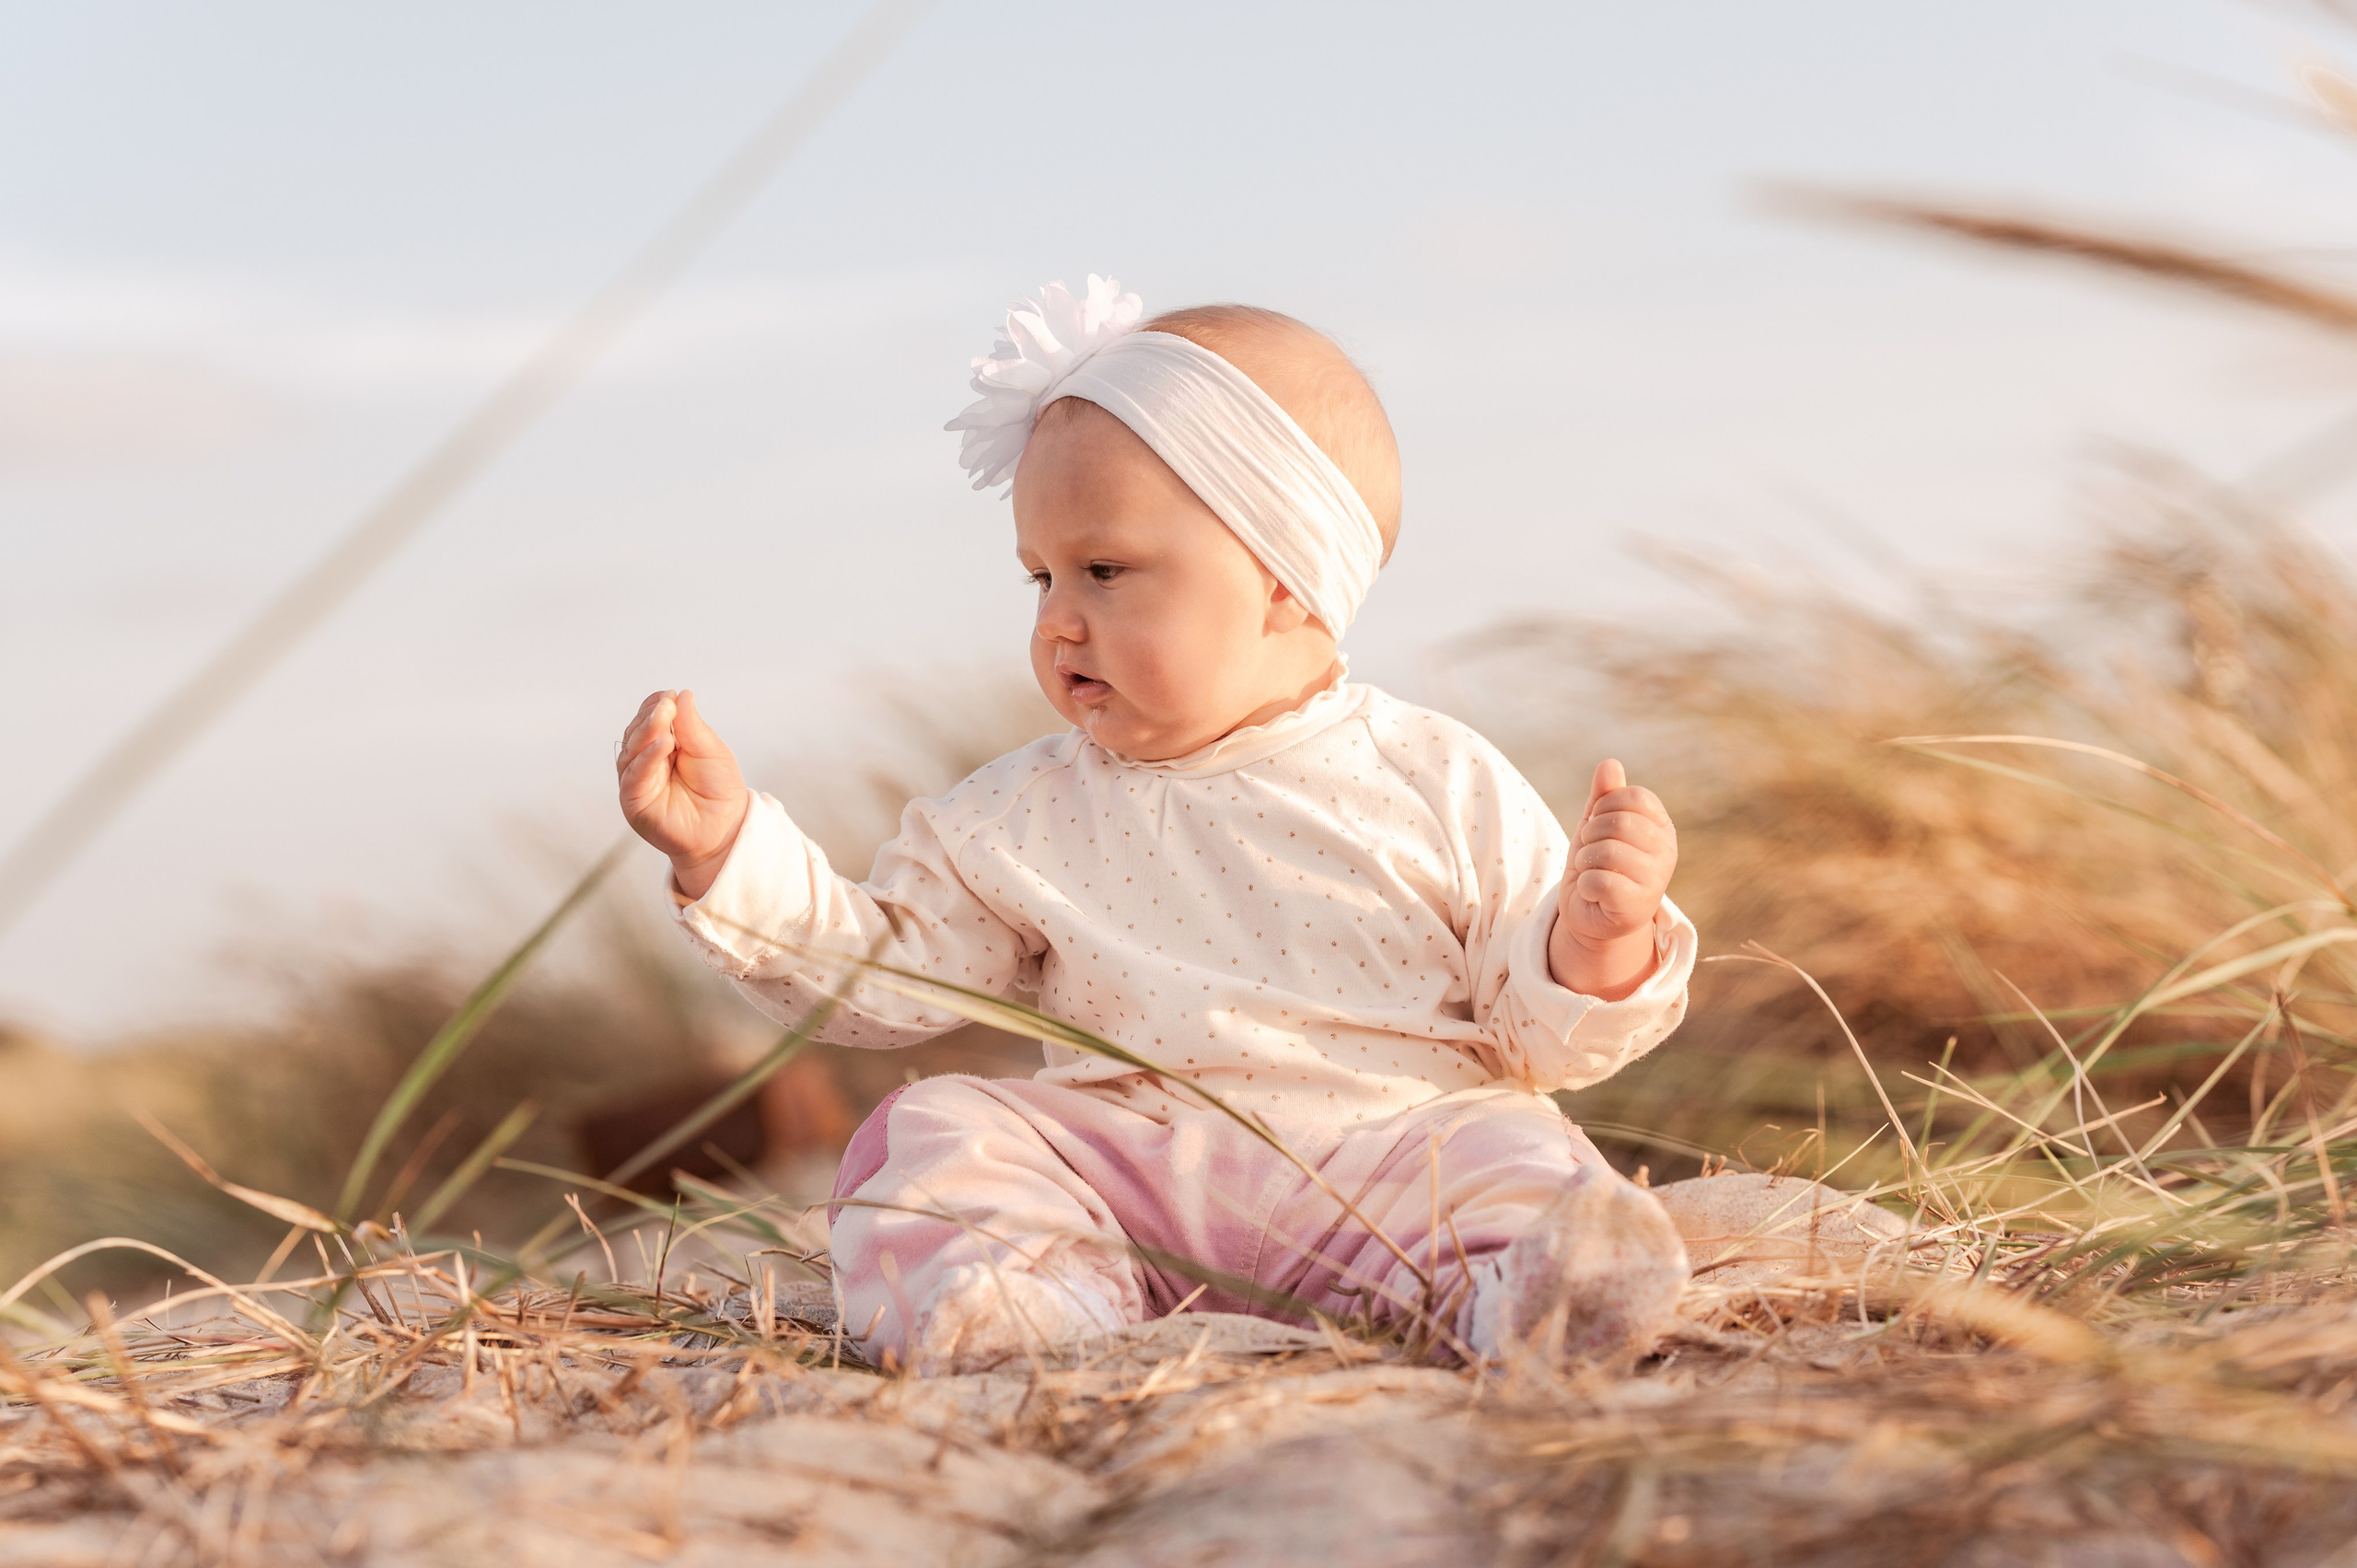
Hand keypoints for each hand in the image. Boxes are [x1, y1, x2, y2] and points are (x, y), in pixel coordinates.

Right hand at [618, 688, 749, 900]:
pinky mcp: (633, 800)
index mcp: (663, 744)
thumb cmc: (718, 790)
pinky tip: (662, 745)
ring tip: (664, 717)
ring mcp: (638, 779)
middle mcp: (645, 760)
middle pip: (638, 732)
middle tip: (666, 703)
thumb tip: (682, 694)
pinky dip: (647, 759)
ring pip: (631, 750)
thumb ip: (692, 726)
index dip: (657, 705)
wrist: (724, 830)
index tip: (670, 695)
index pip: (651, 718)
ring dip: (647, 732)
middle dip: (651, 716)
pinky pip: (635, 776)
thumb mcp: (712, 751)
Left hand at [1548, 759, 1676, 1000]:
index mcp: (1661, 827)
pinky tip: (1593, 893)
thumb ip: (1604, 795)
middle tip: (1591, 852)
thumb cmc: (1599, 863)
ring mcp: (1655, 881)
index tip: (1598, 826)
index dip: (1603, 807)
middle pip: (1617, 822)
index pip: (1632, 797)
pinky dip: (1584, 885)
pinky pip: (1597, 880)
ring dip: (1584, 861)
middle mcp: (1666, 852)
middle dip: (1590, 835)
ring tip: (1591, 872)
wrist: (1593, 914)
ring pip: (1605, 851)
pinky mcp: (1636, 906)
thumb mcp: (1597, 824)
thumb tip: (1610, 764)